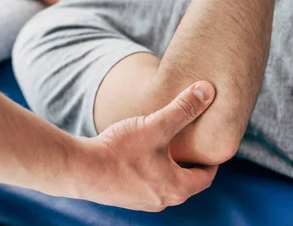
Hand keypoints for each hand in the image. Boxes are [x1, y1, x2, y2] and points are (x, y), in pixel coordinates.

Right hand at [74, 82, 217, 211]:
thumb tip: (206, 91)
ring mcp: (141, 201)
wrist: (81, 170)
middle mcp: (162, 200)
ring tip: (164, 143)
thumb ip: (182, 109)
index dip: (211, 159)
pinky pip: (145, 182)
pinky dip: (149, 168)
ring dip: (168, 165)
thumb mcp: (156, 126)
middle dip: (189, 160)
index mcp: (177, 188)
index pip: (206, 176)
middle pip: (186, 180)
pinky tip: (139, 151)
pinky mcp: (124, 196)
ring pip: (164, 181)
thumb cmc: (120, 152)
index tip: (209, 142)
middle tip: (190, 140)